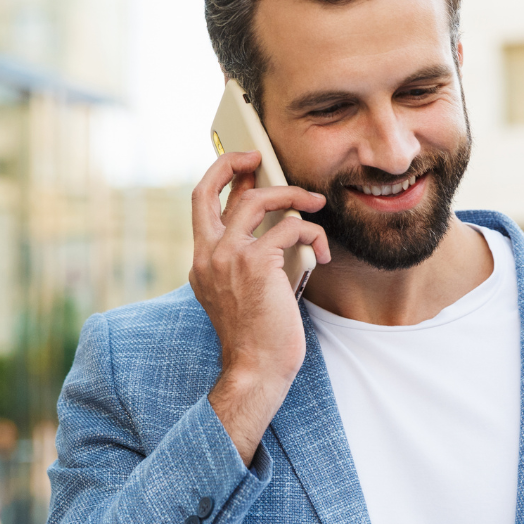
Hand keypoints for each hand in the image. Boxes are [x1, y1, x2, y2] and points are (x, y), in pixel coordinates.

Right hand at [189, 150, 329, 463]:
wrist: (256, 369)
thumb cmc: (258, 336)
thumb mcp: (244, 291)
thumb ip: (249, 258)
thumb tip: (277, 226)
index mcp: (202, 260)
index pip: (201, 203)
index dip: (219, 175)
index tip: (242, 163)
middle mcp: (208, 254)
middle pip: (211, 187)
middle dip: (235, 161)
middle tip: (261, 155)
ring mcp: (228, 257)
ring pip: (257, 199)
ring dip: (291, 195)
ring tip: (314, 202)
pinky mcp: (256, 264)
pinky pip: (290, 228)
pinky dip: (312, 234)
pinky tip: (322, 253)